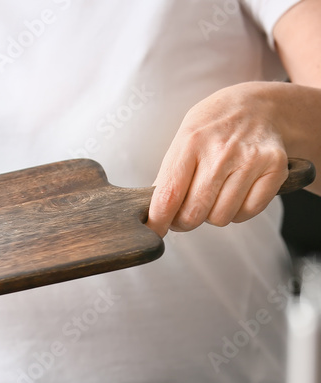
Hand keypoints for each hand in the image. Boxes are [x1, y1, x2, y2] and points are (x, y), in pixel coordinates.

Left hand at [148, 82, 288, 236]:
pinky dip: (239, 211)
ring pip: (221, 217)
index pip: (168, 196)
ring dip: (213, 214)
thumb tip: (153, 212)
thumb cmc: (214, 127)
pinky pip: (248, 212)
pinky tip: (237, 192)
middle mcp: (221, 151)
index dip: (158, 221)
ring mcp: (250, 160)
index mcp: (190, 142)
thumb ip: (168, 174)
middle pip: (193, 213)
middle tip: (187, 211)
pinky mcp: (275, 169)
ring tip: (215, 194)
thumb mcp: (184, 139)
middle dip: (185, 221)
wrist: (261, 105)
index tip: (154, 232)